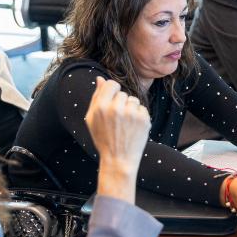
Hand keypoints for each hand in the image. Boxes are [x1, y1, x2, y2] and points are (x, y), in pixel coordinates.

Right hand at [85, 77, 150, 202]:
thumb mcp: (92, 119)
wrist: (119, 159)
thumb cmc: (103, 138)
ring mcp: (131, 113)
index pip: (112, 84)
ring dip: (131, 108)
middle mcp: (116, 108)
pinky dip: (139, 116)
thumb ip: (96, 97)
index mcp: (101, 107)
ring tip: (125, 124)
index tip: (113, 100)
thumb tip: (100, 78)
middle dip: (121, 103)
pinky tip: (133, 127)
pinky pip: (142, 108)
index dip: (113, 91)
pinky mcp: (144, 119)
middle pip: (123, 93)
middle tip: (117, 119)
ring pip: (134, 100)